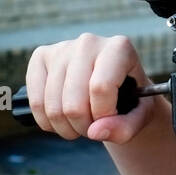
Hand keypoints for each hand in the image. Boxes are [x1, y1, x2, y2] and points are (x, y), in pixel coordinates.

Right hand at [25, 33, 156, 142]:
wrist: (114, 86)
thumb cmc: (130, 100)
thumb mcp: (140, 117)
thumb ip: (125, 127)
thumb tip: (95, 132)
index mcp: (119, 48)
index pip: (101, 87)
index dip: (103, 116)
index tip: (109, 121)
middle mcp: (88, 42)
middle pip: (74, 102)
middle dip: (83, 127)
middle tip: (93, 128)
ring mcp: (62, 48)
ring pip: (53, 106)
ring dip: (66, 128)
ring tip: (80, 124)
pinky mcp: (41, 57)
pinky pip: (35, 101)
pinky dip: (47, 122)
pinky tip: (61, 120)